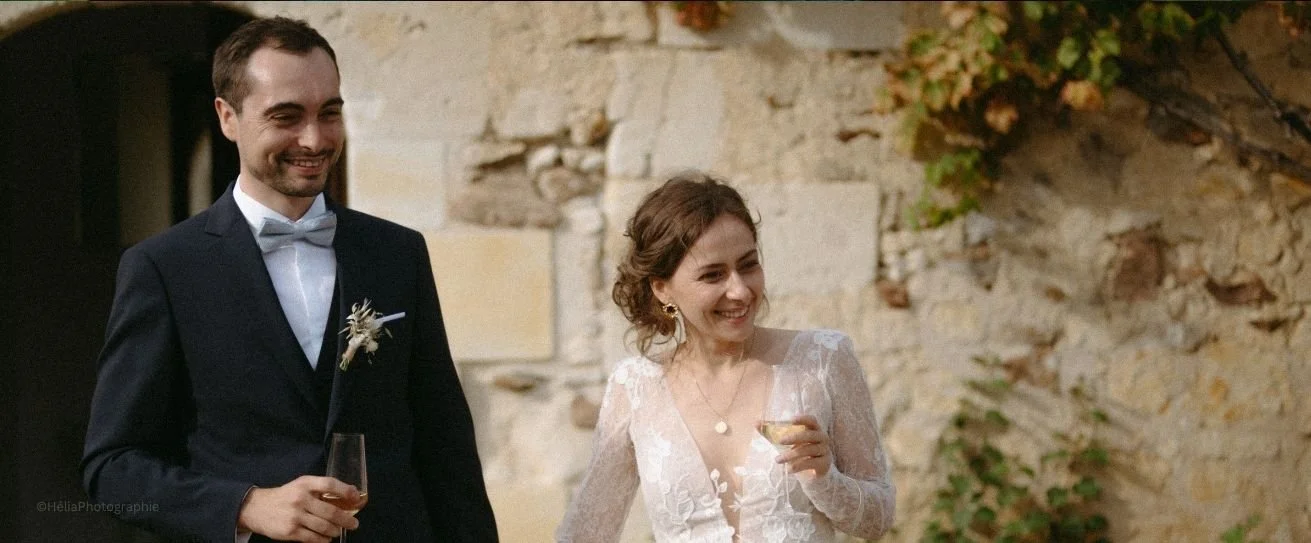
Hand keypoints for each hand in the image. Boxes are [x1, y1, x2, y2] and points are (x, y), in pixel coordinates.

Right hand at [237, 475, 360, 542]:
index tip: (357, 498)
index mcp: (305, 484)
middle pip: (330, 511)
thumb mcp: (301, 486)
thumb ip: (320, 489)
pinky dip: (323, 540)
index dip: (345, 491)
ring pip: (324, 527)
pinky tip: (326, 539)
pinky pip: (313, 538)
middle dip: (346, 520)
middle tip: (354, 524)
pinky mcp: (290, 531)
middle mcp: (300, 498)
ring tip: (338, 531)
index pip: (329, 484)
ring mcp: (295, 516)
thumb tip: (349, 496)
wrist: (256, 508)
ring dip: (335, 531)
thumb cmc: (285, 496)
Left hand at [774, 415, 831, 477]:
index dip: (803, 419)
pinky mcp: (824, 463)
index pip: (812, 420)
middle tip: (780, 441)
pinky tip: (789, 469)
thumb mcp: (787, 441)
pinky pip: (811, 463)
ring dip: (791, 455)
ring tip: (777, 460)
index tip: (791, 420)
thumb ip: (772, 432)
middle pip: (809, 435)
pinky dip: (799, 465)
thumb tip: (755, 423)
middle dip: (794, 437)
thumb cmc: (800, 450)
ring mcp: (824, 451)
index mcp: (814, 429)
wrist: (814, 471)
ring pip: (808, 450)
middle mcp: (822, 438)